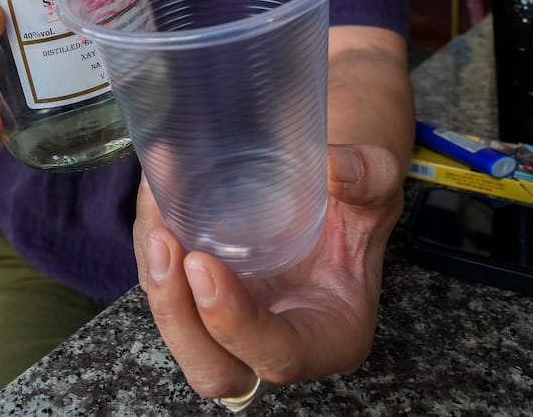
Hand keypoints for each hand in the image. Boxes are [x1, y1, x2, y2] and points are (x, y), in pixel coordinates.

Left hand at [132, 143, 404, 399]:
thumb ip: (366, 176)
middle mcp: (276, 344)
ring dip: (156, 277)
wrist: (335, 193)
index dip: (233, 323)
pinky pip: (168, 292)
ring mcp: (236, 327)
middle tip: (166, 242)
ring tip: (154, 206)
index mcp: (330, 336)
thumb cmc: (360, 200)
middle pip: (213, 367)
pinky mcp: (206, 300)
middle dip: (176, 313)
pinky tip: (154, 196)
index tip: (202, 264)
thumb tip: (334, 165)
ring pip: (180, 332)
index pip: (276, 355)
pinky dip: (152, 250)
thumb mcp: (380, 182)